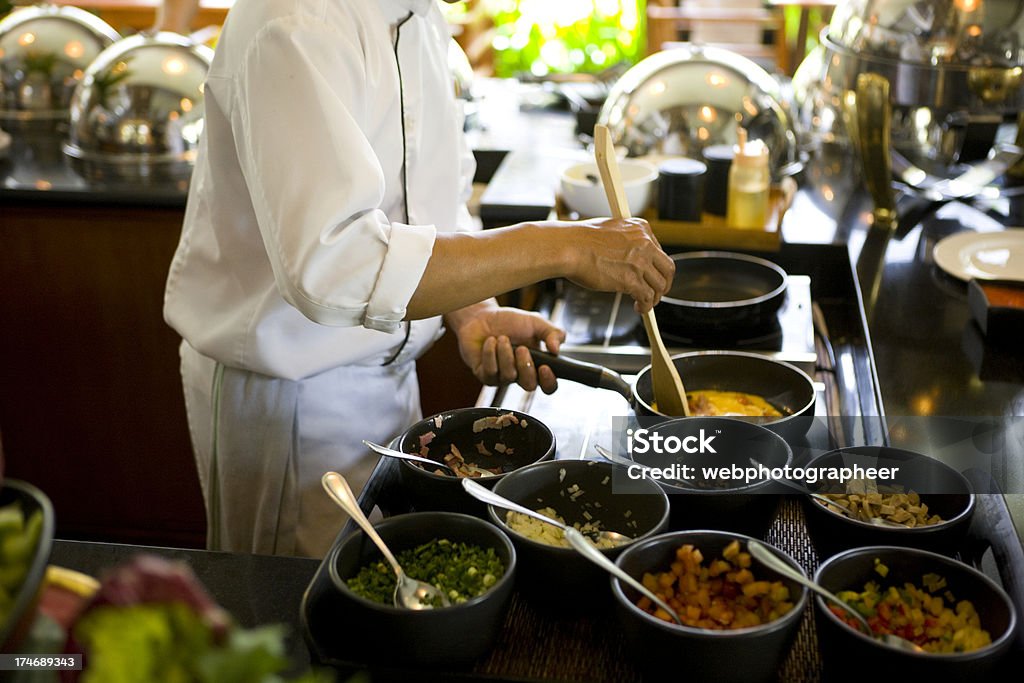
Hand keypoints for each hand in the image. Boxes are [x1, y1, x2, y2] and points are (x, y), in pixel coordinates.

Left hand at [449, 306, 564, 393]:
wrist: (482, 316)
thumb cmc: (509, 322)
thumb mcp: (536, 322)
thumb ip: (553, 333)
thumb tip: (556, 349)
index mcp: (536, 365)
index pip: (548, 385)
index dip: (549, 381)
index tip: (545, 367)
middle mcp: (520, 375)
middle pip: (529, 386)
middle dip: (525, 366)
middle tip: (521, 348)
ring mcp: (502, 377)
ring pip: (509, 376)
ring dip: (506, 354)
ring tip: (502, 338)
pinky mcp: (485, 376)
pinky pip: (490, 372)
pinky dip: (490, 353)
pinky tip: (490, 342)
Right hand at [563, 217, 674, 312]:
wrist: (569, 248)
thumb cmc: (580, 240)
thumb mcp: (611, 230)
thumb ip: (626, 242)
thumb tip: (629, 257)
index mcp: (641, 229)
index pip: (659, 252)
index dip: (656, 268)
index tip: (651, 276)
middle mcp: (645, 244)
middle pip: (667, 269)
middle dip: (664, 283)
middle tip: (657, 292)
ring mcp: (639, 262)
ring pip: (659, 285)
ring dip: (654, 298)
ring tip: (645, 304)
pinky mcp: (631, 280)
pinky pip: (647, 297)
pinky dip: (645, 306)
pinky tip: (638, 308)